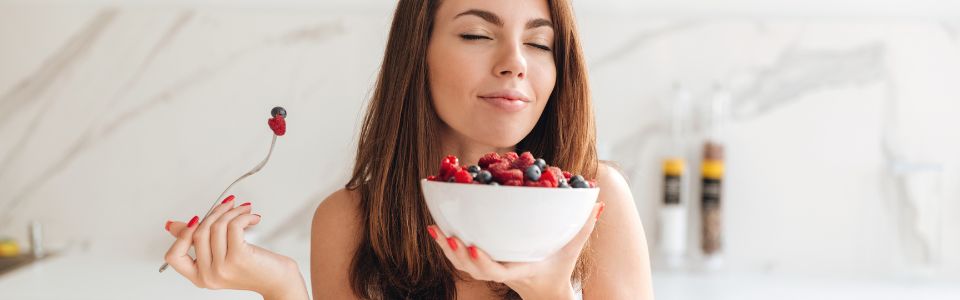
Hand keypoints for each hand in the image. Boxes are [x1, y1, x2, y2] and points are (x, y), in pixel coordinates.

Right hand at [163, 195, 306, 298]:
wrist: (278, 282)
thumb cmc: (254, 269)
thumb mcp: (221, 258)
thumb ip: (199, 243)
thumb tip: (174, 225)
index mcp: (200, 277)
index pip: (174, 256)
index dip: (181, 235)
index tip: (195, 219)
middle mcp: (209, 275)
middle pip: (198, 233)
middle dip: (215, 213)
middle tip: (228, 205)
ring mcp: (222, 267)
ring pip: (216, 227)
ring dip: (232, 211)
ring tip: (242, 209)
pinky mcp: (238, 257)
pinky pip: (233, 226)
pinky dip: (243, 216)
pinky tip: (251, 217)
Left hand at [428, 201, 604, 299]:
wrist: (546, 291)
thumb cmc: (559, 268)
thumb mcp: (573, 250)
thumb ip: (585, 227)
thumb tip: (599, 203)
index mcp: (520, 270)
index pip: (497, 270)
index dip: (483, 262)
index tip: (474, 247)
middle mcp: (501, 272)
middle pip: (473, 269)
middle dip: (458, 254)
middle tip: (447, 236)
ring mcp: (491, 270)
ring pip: (462, 265)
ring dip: (447, 249)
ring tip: (435, 230)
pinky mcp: (483, 264)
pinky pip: (461, 258)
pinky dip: (447, 245)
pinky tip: (437, 228)